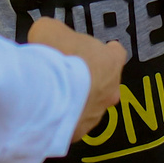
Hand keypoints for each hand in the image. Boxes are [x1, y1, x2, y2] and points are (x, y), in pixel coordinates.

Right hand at [26, 18, 125, 142]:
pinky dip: (63, 117)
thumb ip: (54, 31)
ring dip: (77, 99)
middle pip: (105, 82)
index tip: (100, 50)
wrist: (46, 95)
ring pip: (90, 105)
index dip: (107, 52)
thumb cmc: (55, 58)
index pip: (117, 54)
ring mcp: (97, 114)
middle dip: (89, 78)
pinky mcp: (79, 132)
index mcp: (110, 62)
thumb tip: (47, 32)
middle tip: (68, 73)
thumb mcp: (49, 30)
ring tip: (55, 94)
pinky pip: (73, 122)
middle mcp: (110, 90)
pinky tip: (47, 111)